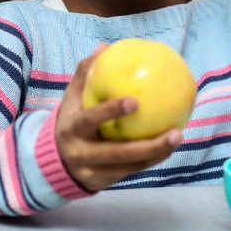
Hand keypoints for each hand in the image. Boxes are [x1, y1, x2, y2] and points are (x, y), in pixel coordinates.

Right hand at [56, 46, 182, 191]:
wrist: (52, 160)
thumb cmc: (69, 120)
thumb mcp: (70, 98)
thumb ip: (84, 74)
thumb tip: (105, 47)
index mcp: (72, 129)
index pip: (91, 120)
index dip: (110, 112)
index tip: (134, 101)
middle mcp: (82, 153)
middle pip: (117, 153)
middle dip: (148, 146)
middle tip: (175, 130)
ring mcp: (93, 172)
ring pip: (130, 167)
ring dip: (157, 154)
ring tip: (178, 136)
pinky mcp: (103, 183)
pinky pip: (132, 172)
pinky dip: (152, 160)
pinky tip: (169, 145)